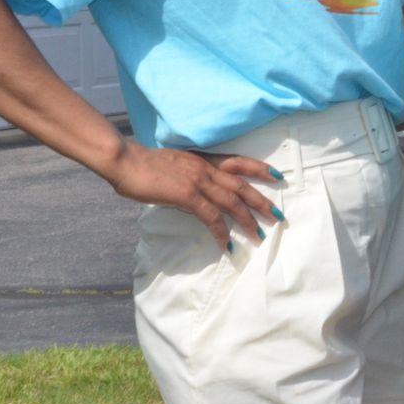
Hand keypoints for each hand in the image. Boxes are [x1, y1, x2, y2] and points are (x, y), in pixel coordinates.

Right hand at [103, 141, 282, 250]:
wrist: (125, 160)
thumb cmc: (142, 164)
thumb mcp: (173, 166)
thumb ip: (188, 177)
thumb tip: (193, 194)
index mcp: (202, 160)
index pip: (238, 162)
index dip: (259, 168)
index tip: (276, 176)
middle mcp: (205, 168)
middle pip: (241, 185)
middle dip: (261, 200)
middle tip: (278, 215)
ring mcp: (198, 181)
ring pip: (231, 202)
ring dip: (247, 219)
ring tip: (259, 234)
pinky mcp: (187, 196)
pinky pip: (211, 217)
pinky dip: (221, 231)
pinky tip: (226, 244)